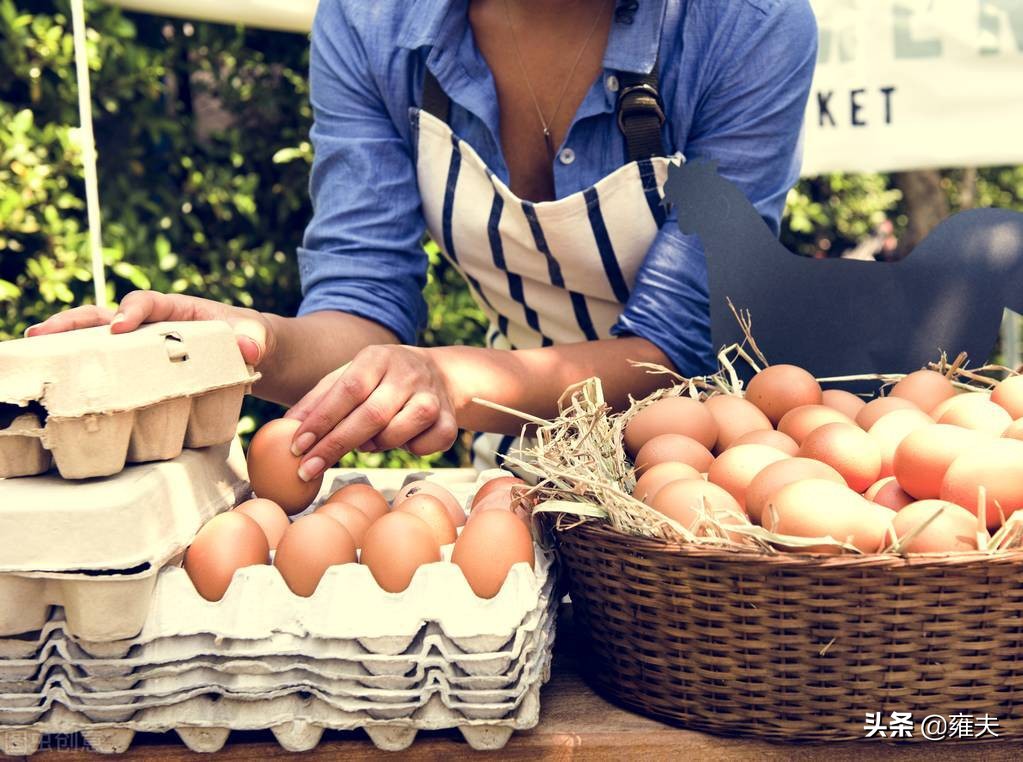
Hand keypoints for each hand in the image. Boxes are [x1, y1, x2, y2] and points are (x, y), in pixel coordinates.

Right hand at [26, 290, 272, 366]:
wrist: (257, 354)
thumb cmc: (254, 339)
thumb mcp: (262, 337)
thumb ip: (256, 338)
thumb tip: (248, 347)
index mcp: (180, 308)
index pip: (148, 302)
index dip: (132, 310)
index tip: (120, 326)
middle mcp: (154, 323)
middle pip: (106, 315)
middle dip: (74, 322)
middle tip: (41, 333)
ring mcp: (144, 345)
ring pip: (97, 338)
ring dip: (65, 342)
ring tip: (32, 349)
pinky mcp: (142, 367)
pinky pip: (108, 364)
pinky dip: (83, 368)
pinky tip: (57, 380)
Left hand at [285, 345, 457, 480]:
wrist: (437, 373)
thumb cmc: (381, 379)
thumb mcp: (349, 376)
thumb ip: (318, 400)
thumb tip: (284, 428)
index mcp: (378, 357)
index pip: (347, 389)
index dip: (321, 420)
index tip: (297, 446)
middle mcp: (408, 374)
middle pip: (370, 415)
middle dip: (334, 446)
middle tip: (307, 469)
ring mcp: (433, 398)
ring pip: (396, 434)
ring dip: (373, 446)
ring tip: (365, 441)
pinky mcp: (450, 422)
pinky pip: (423, 448)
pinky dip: (407, 450)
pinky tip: (401, 439)